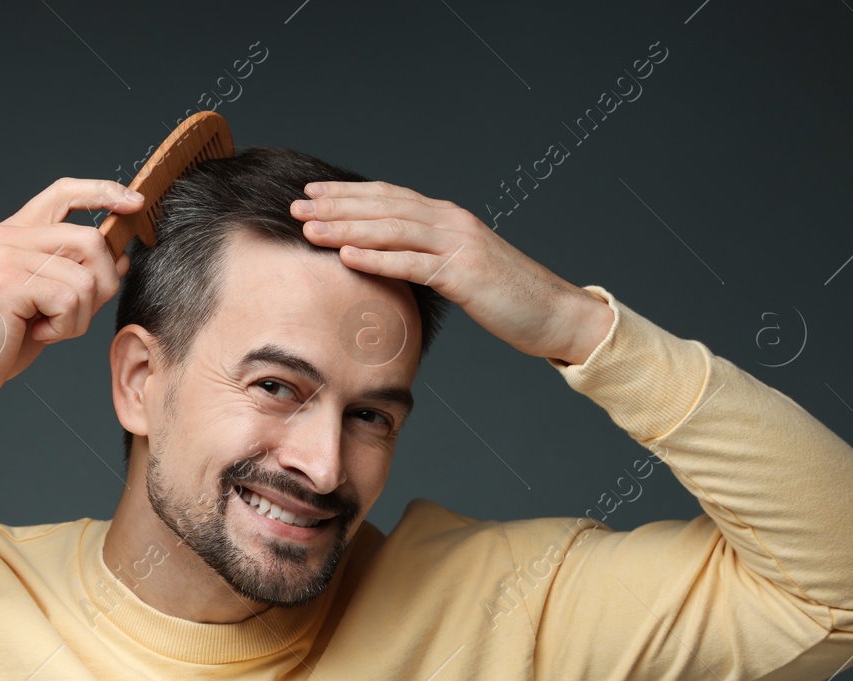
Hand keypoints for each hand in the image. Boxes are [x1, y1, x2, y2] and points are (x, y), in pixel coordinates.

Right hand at [0, 177, 143, 421]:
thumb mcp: (45, 303)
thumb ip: (77, 275)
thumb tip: (121, 258)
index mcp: (15, 235)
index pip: (63, 193)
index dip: (102, 192)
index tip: (133, 203)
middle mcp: (8, 237)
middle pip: (91, 240)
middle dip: (102, 284)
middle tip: (75, 315)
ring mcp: (6, 257)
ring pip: (85, 277)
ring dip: (79, 317)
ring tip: (47, 328)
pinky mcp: (7, 283)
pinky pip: (70, 298)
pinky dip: (65, 327)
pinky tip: (38, 334)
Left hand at [290, 181, 613, 365]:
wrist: (556, 313)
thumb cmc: (508, 297)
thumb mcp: (460, 269)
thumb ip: (429, 256)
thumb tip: (393, 258)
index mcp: (448, 218)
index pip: (389, 197)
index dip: (348, 194)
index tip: (312, 194)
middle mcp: (451, 221)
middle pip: (384, 206)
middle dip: (336, 205)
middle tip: (296, 206)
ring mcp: (458, 245)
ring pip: (392, 229)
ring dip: (346, 227)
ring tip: (309, 228)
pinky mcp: (464, 273)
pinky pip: (413, 263)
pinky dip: (378, 257)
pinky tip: (346, 255)